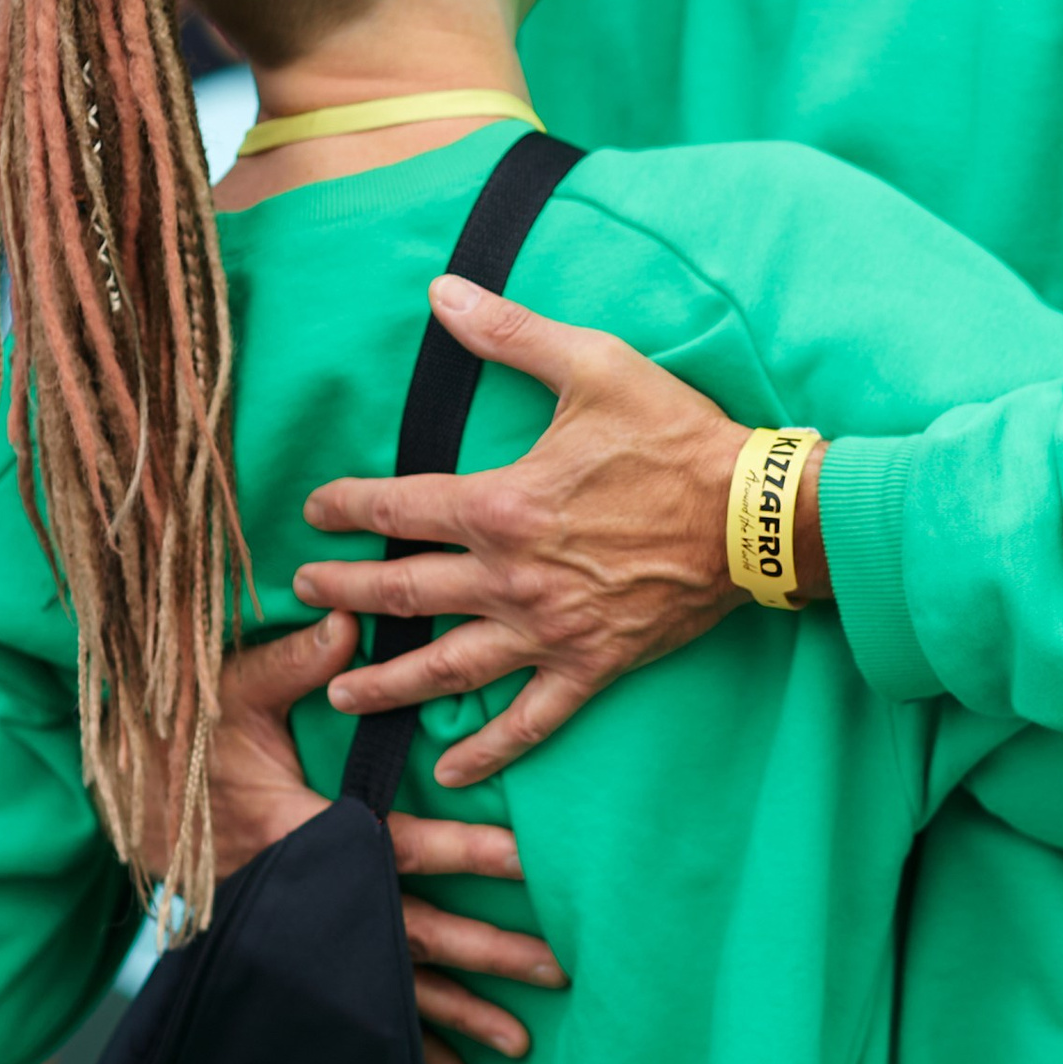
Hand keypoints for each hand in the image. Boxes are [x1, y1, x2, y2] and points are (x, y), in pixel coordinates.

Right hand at [207, 614, 568, 1063]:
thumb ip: (296, 662)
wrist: (120, 797)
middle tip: (558, 970)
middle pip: (412, 933)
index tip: (532, 860)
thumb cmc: (184, 738)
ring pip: (389, 984)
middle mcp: (308, 897)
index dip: (469, 850)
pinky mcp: (289, 952)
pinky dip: (401, 1043)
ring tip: (521, 1043)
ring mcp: (298, 935)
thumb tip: (348, 620)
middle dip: (488, 954)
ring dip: (457, 1015)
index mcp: (305, 835)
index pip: (402, 845)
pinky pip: (355, 1007)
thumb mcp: (232, 693)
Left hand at [293, 281, 763, 785]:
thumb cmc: (676, 436)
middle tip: (305, 597)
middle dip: (346, 595)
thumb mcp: (594, 366)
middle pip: (405, 594)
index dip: (346, 508)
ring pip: (449, 668)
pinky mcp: (591, 664)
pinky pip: (531, 720)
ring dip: (390, 685)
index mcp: (502, 505)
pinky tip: (452, 771)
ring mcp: (549, 629)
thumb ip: (509, 334)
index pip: (398, 509)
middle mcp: (512, 577)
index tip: (314, 512)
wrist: (757, 514)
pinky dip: (490, 750)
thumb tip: (441, 292)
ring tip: (342, 695)